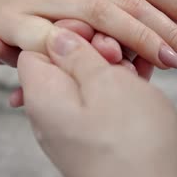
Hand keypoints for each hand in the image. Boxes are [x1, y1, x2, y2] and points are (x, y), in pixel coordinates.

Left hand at [16, 28, 176, 176]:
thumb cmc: (136, 145)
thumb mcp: (106, 85)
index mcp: (42, 96)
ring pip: (87, 83)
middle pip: (61, 64)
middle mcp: (49, 116)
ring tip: (140, 71)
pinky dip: (121, 91)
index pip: (33, 46)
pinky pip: (102, 105)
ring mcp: (73, 132)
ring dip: (112, 70)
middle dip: (93, 50)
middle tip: (120, 54)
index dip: (65, 30)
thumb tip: (55, 34)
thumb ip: (76, 56)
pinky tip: (144, 85)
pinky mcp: (96, 144)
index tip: (97, 32)